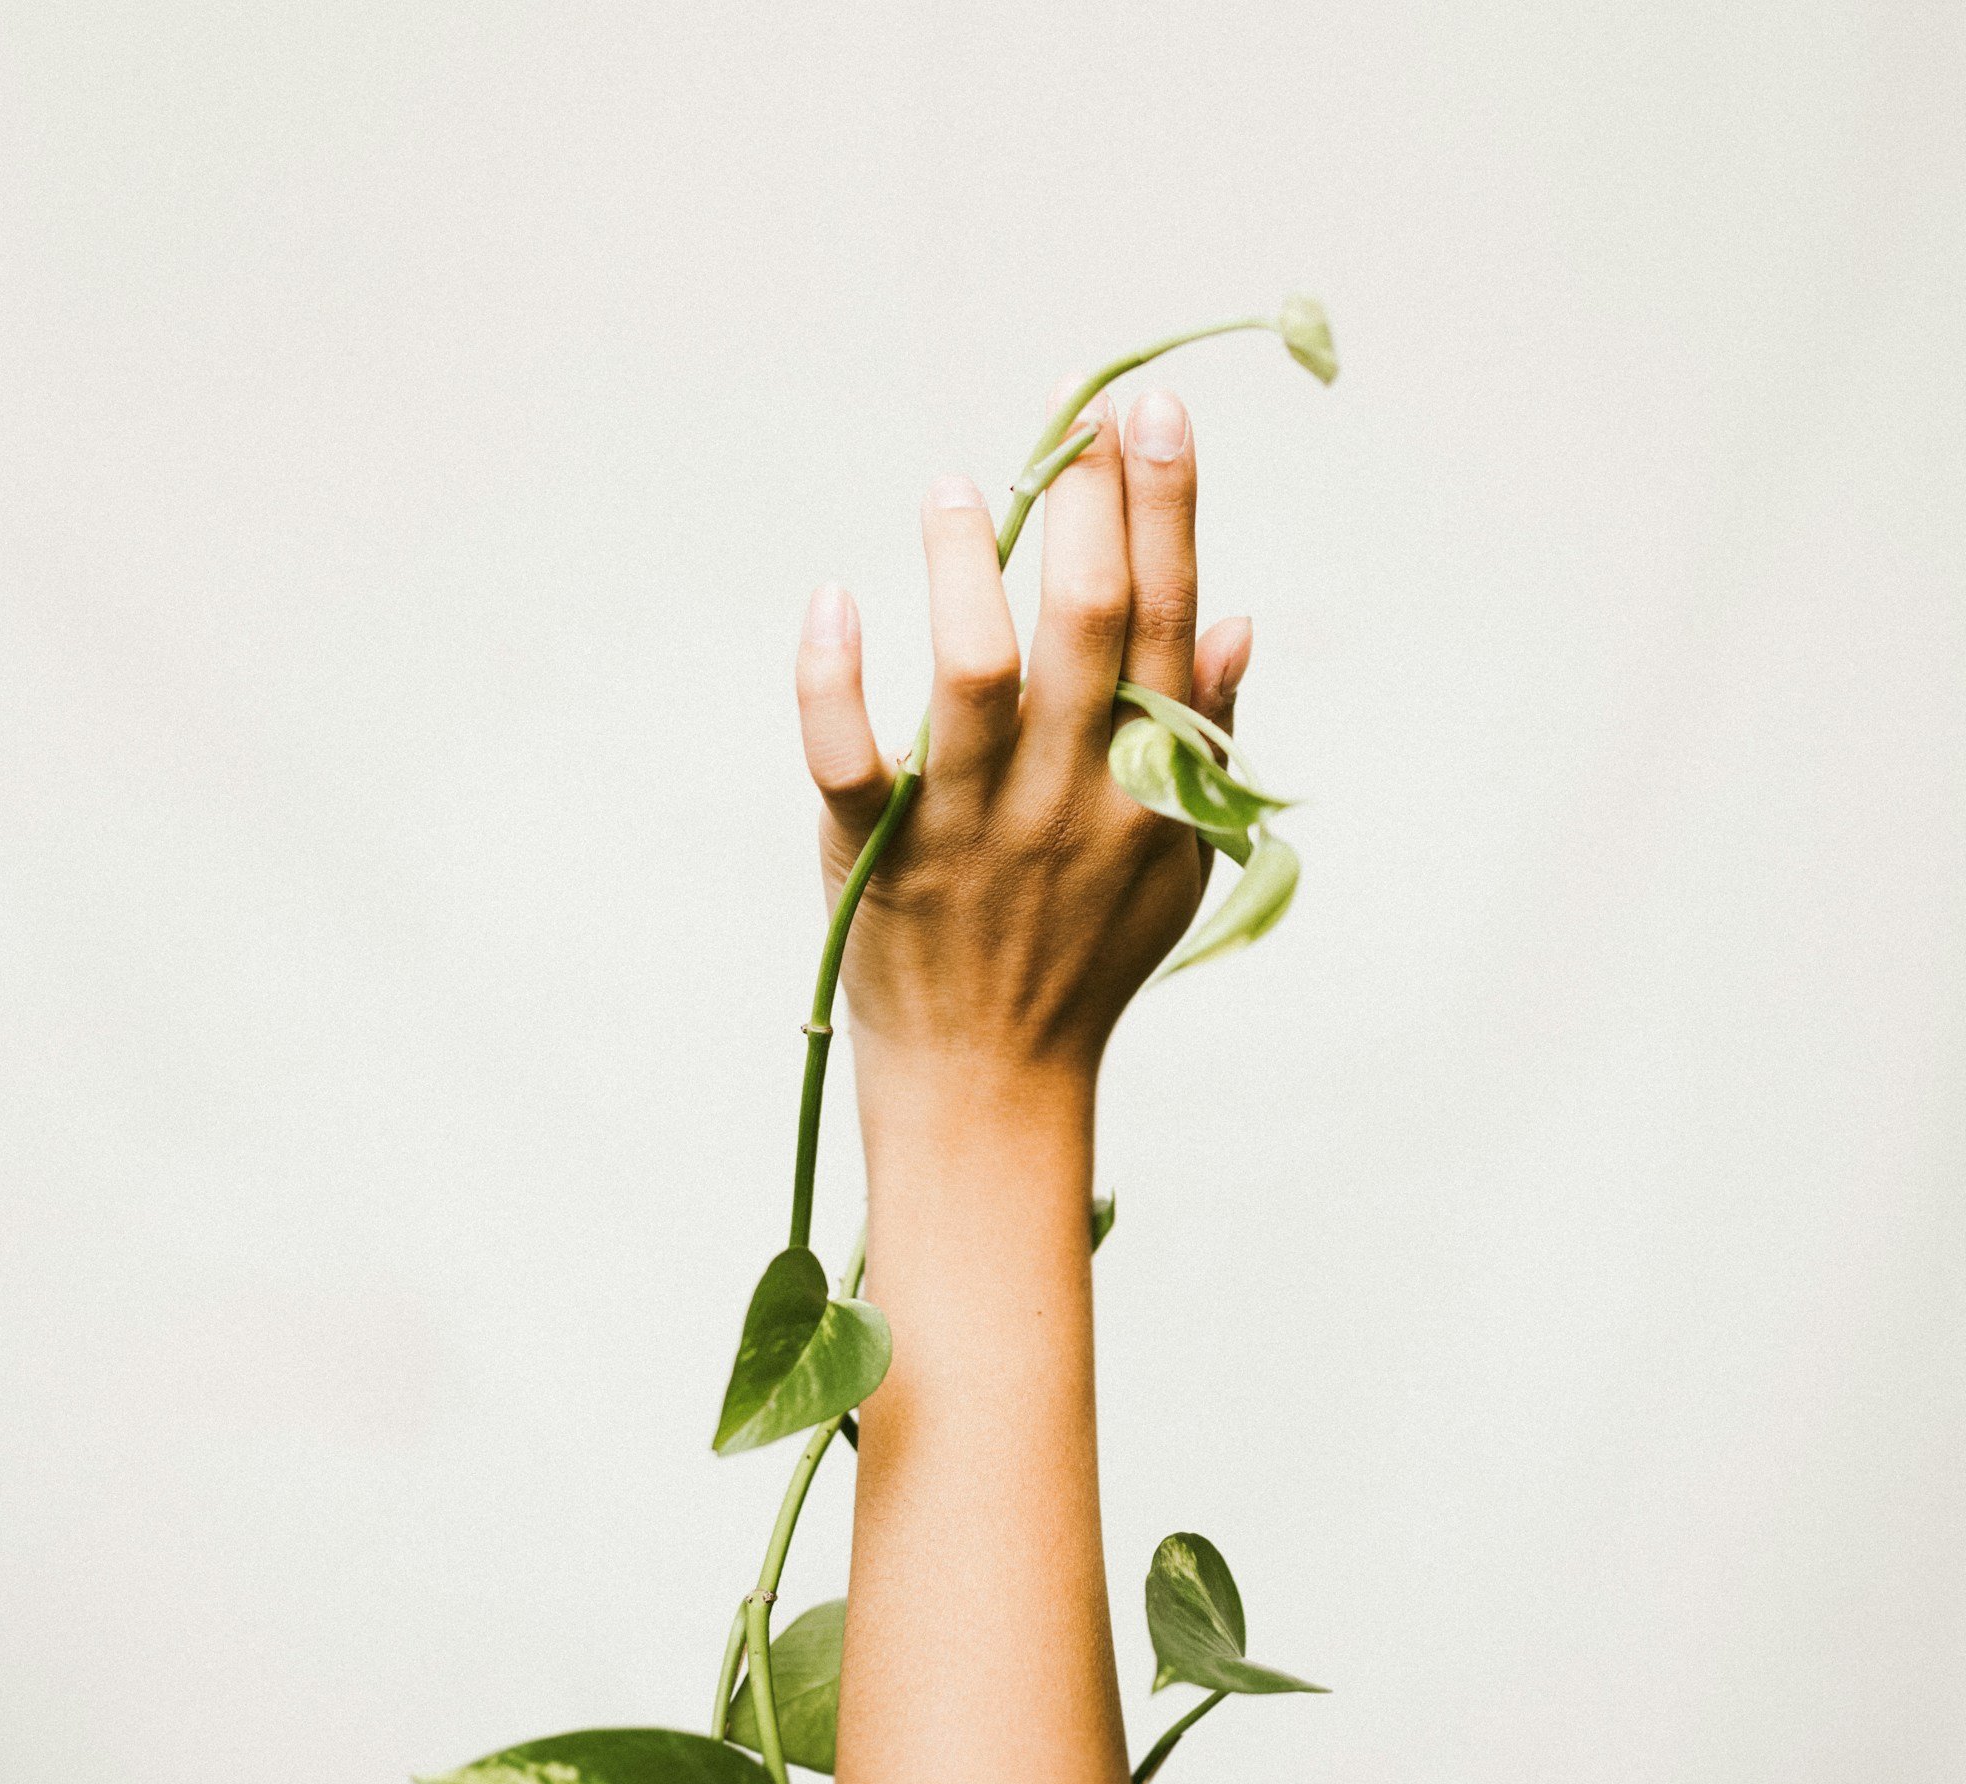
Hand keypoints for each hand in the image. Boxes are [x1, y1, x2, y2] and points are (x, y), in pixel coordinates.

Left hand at [795, 387, 1251, 1102]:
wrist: (992, 1085)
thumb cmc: (1084, 964)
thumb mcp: (1172, 866)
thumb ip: (1203, 743)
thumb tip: (1238, 624)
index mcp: (1144, 786)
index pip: (1166, 621)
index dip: (1166, 508)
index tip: (1152, 411)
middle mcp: (1065, 796)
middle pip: (1085, 623)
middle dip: (1088, 506)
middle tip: (1074, 421)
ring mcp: (970, 825)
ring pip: (974, 672)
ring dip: (962, 565)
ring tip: (948, 485)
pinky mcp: (882, 855)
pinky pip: (847, 758)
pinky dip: (831, 681)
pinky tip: (832, 601)